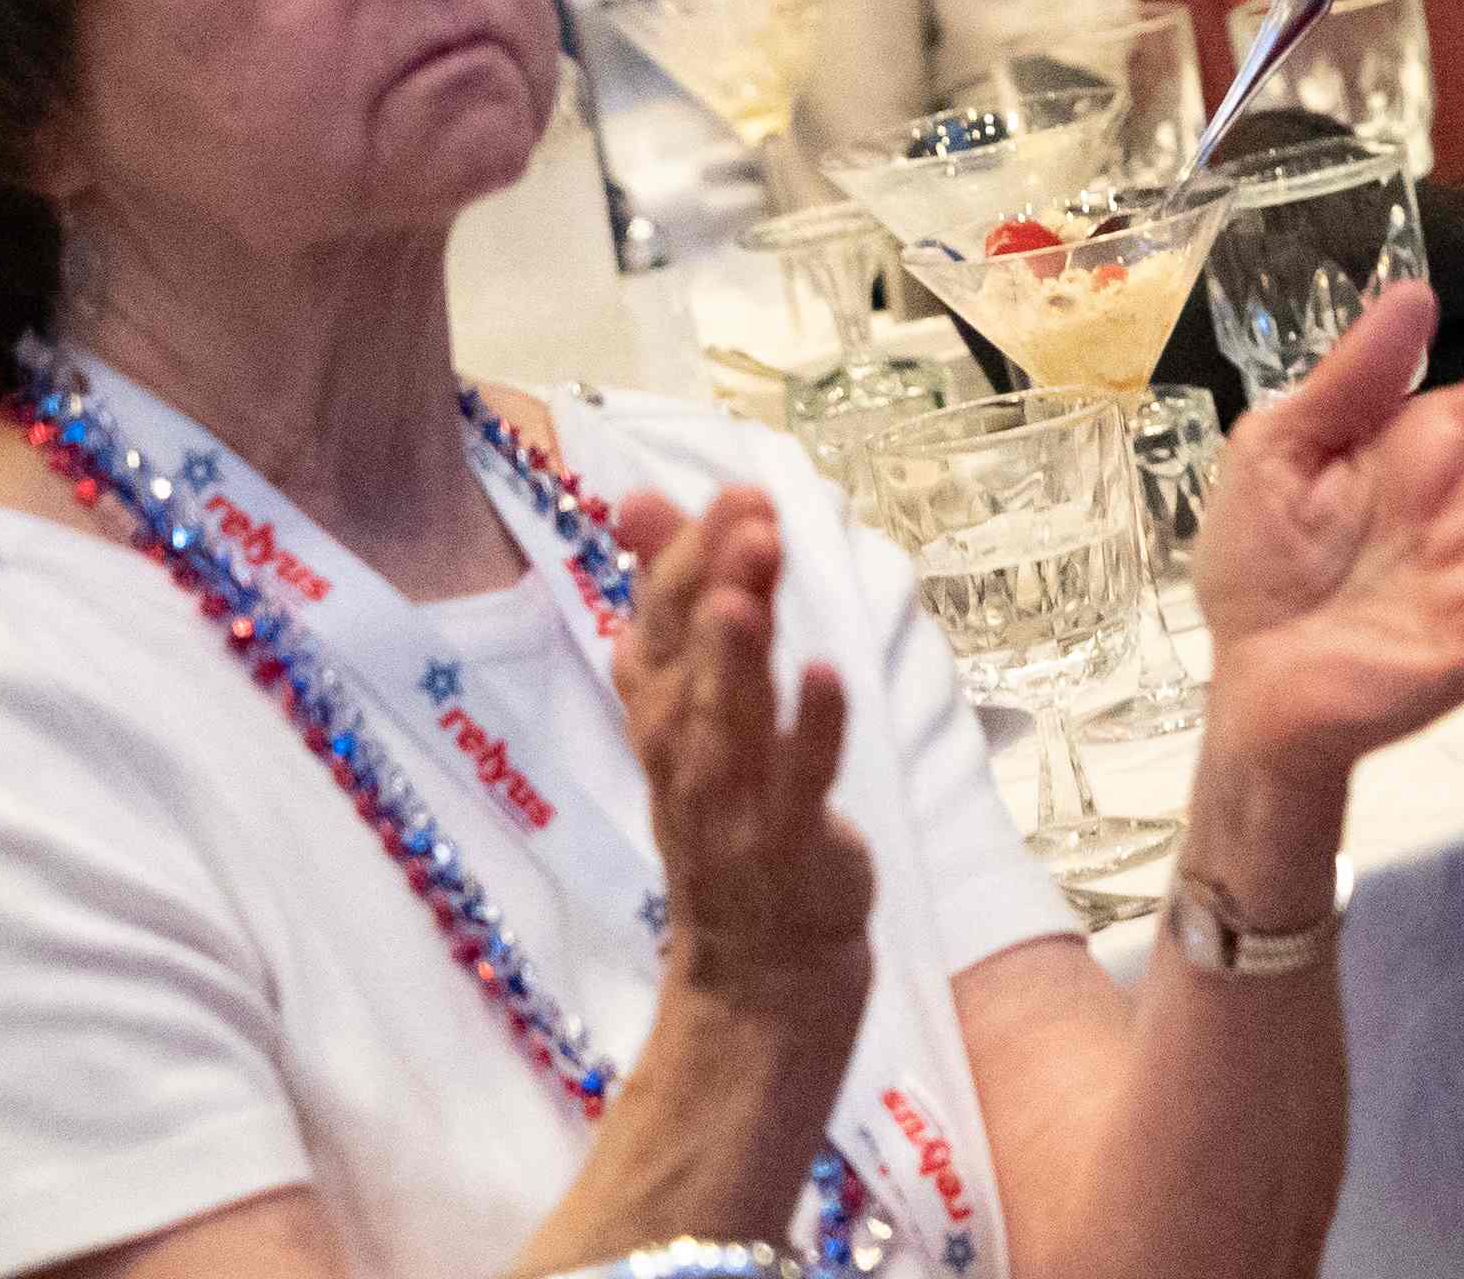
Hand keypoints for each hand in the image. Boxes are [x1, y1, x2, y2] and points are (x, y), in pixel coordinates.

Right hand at [604, 488, 875, 1050]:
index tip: (732, 491)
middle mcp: (684, 760)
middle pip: (681, 669)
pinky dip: (811, 734)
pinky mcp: (794, 850)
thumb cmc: (734, 814)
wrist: (762, 973)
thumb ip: (673, 597)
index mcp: (661, 720)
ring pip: (725, 726)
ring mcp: (734, 810)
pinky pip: (799, 788)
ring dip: (736, 656)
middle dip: (707, 588)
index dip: (682, 561)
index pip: (653, 629)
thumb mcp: (695, 705)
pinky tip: (827, 675)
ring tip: (748, 586)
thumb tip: (636, 495)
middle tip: (747, 515)